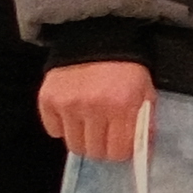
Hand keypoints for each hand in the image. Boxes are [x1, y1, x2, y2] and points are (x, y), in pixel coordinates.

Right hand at [42, 55, 156, 166]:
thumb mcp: (145, 92)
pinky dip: (63, 127)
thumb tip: (142, 154)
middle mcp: (93, 107)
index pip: (118, 151)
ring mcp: (68, 104)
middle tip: (105, 135)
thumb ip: (144, 124)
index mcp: (122, 105)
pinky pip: (53, 131)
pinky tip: (72, 113)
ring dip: (83, 139)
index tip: (121, 145)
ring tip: (89, 124)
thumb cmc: (125, 69)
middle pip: (94, 152)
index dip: (121, 152)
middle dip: (102, 147)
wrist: (96, 38)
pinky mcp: (48, 100)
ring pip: (74, 145)